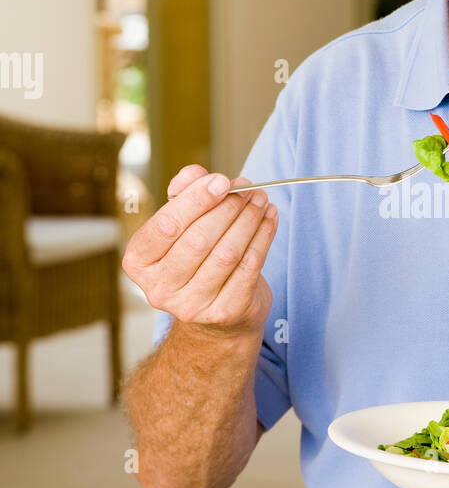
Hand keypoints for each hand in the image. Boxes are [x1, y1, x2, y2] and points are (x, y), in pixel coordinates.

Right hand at [122, 163, 277, 332]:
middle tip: (247, 188)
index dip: (196, 199)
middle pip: (199, 239)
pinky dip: (263, 238)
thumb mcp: (181, 224)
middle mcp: (159, 289)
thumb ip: (183, 194)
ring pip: (227, 253)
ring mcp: (191, 305)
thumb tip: (195, 173)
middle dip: (228, 208)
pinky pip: (249, 268)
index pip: (166, 225)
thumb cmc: (193, 259)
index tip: (221, 181)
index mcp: (139, 262)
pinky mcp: (223, 313)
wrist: (214, 313)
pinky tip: (270, 219)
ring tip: (260, 200)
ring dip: (249, 220)